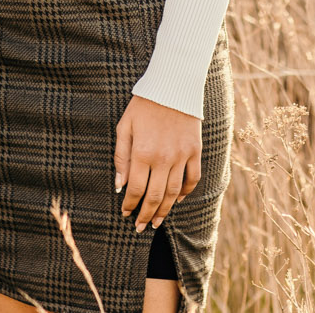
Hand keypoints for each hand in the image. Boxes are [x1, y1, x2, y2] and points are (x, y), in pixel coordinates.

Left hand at [114, 95, 201, 231]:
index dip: (130, 205)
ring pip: (173, 192)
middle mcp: (163, 158)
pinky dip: (185, 193)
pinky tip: (176, 200)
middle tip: (141, 227)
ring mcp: (181, 155)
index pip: (135, 189)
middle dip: (146, 215)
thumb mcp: (124, 127)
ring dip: (164, 210)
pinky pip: (192, 178)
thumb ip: (121, 158)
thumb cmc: (143, 106)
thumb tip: (119, 186)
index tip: (126, 214)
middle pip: (154, 196)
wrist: (172, 87)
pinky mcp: (195, 151)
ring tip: (157, 222)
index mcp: (142, 152)